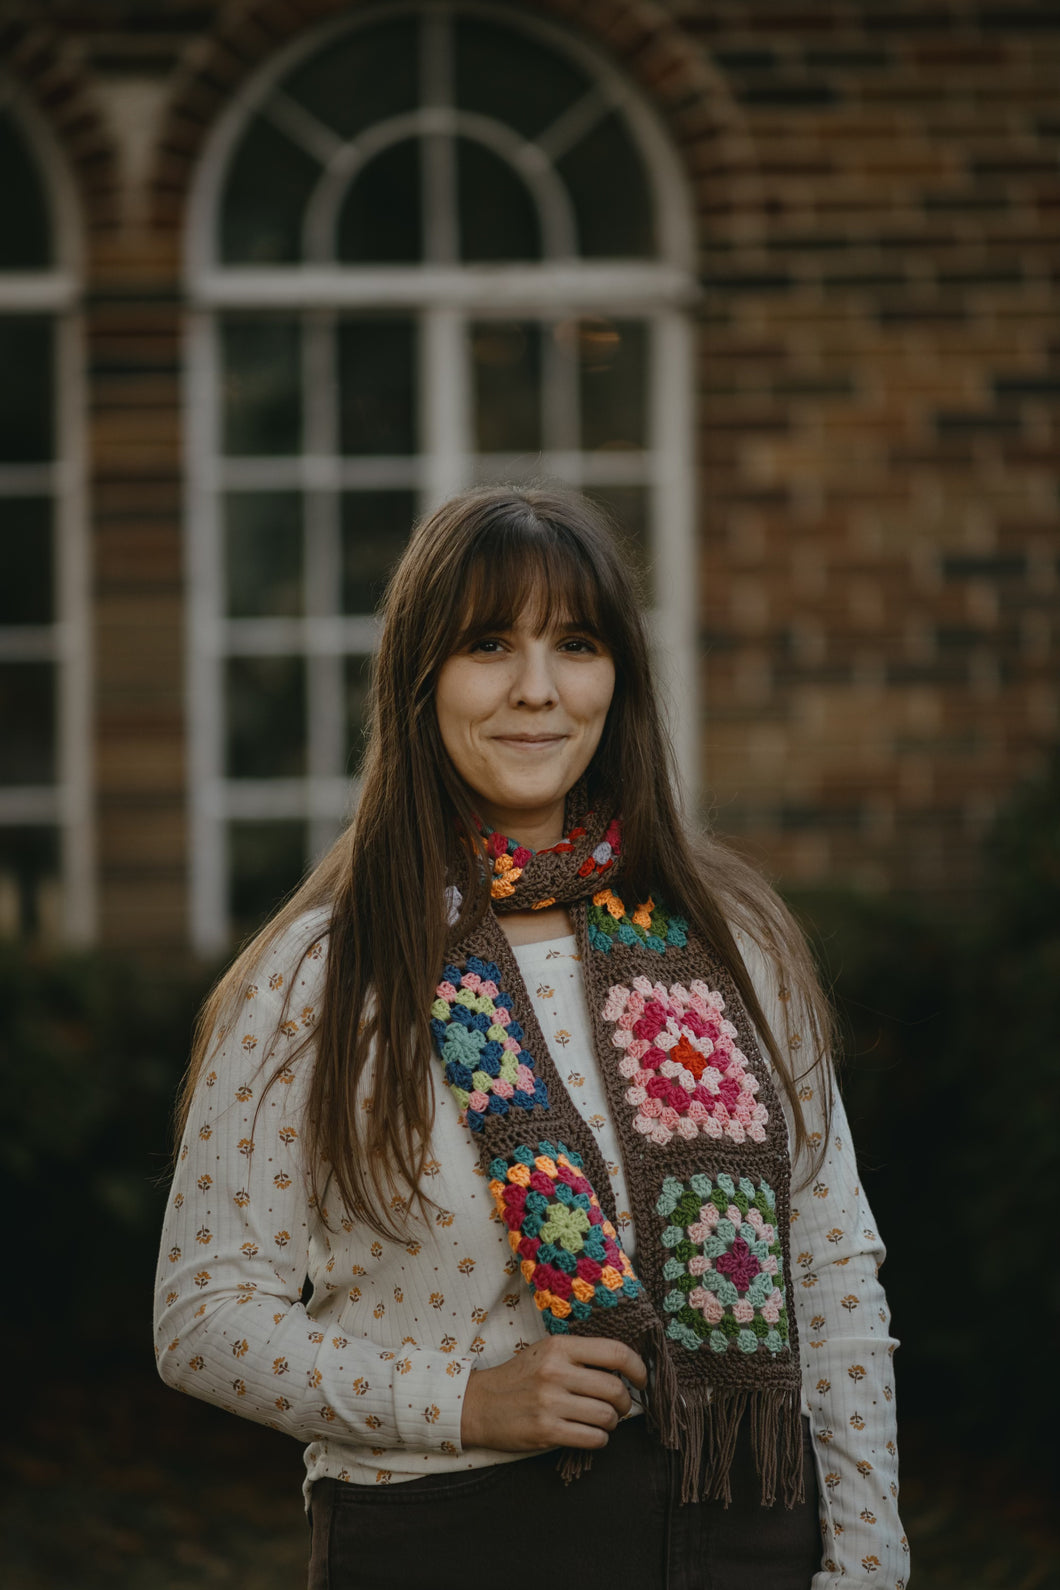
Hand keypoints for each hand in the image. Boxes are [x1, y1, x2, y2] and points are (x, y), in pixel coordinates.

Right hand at [459, 1335, 647, 1451]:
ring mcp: (550, 1402)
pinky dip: (599, 1440)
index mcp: (559, 1346)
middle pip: (614, 1389)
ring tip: (602, 1421)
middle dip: (625, 1402)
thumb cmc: (519, 1377)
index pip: (615, 1352)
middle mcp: (556, 1372)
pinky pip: (592, 1438)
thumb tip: (625, 1372)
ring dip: (612, 1423)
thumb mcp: (547, 1353)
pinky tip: (590, 1434)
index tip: (642, 1379)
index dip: (638, 1367)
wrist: (479, 1404)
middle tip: (619, 1406)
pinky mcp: (545, 1431)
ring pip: (606, 1416)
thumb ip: (581, 1357)